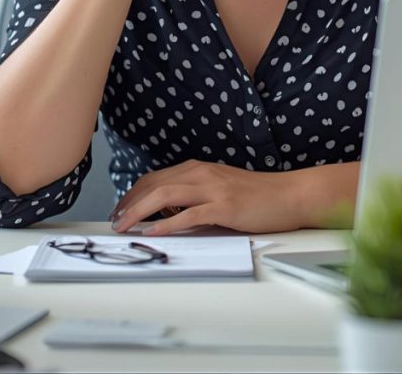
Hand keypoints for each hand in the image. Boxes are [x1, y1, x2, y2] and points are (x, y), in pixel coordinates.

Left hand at [109, 159, 304, 235]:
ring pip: (165, 196)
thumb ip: (193, 195)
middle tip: (114, 221)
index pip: (155, 179)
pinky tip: (154, 232)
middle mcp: (201, 173)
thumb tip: (165, 213)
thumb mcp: (218, 188)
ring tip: (124, 226)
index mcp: (198, 168)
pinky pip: (189, 215)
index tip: (119, 210)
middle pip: (155, 185)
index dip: (133, 194)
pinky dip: (168, 224)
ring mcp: (212, 189)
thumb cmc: (254, 195)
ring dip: (140, 212)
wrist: (287, 195)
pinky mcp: (224, 207)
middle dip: (129, 203)